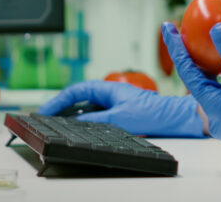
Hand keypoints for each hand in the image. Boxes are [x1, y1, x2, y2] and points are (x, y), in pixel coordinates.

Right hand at [38, 80, 204, 137]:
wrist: (175, 118)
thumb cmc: (152, 113)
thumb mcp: (119, 118)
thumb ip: (95, 120)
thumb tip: (75, 122)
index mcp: (108, 89)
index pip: (76, 91)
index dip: (58, 100)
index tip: (44, 110)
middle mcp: (110, 94)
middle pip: (78, 99)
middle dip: (61, 107)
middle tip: (44, 118)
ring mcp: (114, 104)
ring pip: (86, 109)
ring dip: (71, 115)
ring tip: (56, 124)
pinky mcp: (120, 115)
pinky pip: (96, 117)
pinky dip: (85, 122)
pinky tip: (78, 130)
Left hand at [162, 22, 220, 176]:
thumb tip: (216, 28)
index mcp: (210, 107)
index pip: (186, 71)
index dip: (176, 46)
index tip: (168, 26)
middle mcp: (217, 116)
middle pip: (201, 80)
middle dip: (197, 56)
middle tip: (192, 34)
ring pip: (218, 87)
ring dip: (216, 67)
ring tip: (217, 47)